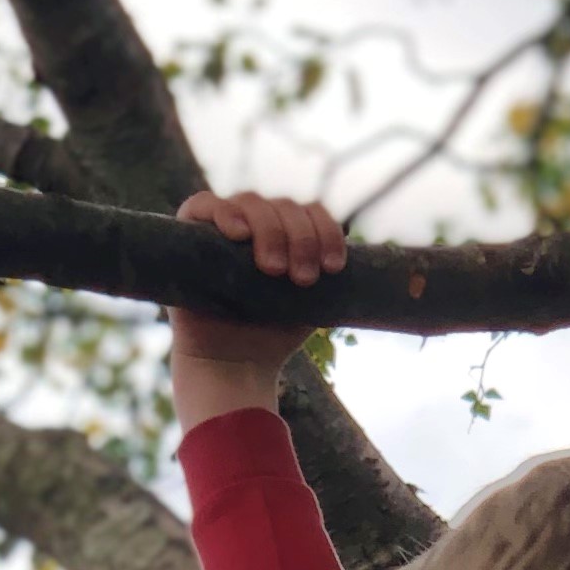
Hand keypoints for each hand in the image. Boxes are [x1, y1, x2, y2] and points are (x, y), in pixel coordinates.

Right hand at [171, 188, 347, 427]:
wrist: (234, 367)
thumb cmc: (274, 335)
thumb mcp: (314, 302)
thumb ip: (332, 276)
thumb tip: (381, 268)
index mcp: (288, 233)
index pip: (311, 211)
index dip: (327, 230)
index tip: (334, 266)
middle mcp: (256, 225)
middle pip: (283, 205)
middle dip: (300, 238)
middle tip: (302, 278)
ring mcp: (221, 227)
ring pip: (251, 202)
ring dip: (270, 231)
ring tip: (273, 270)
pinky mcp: (188, 235)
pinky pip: (202, 206)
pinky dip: (222, 213)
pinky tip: (238, 234)